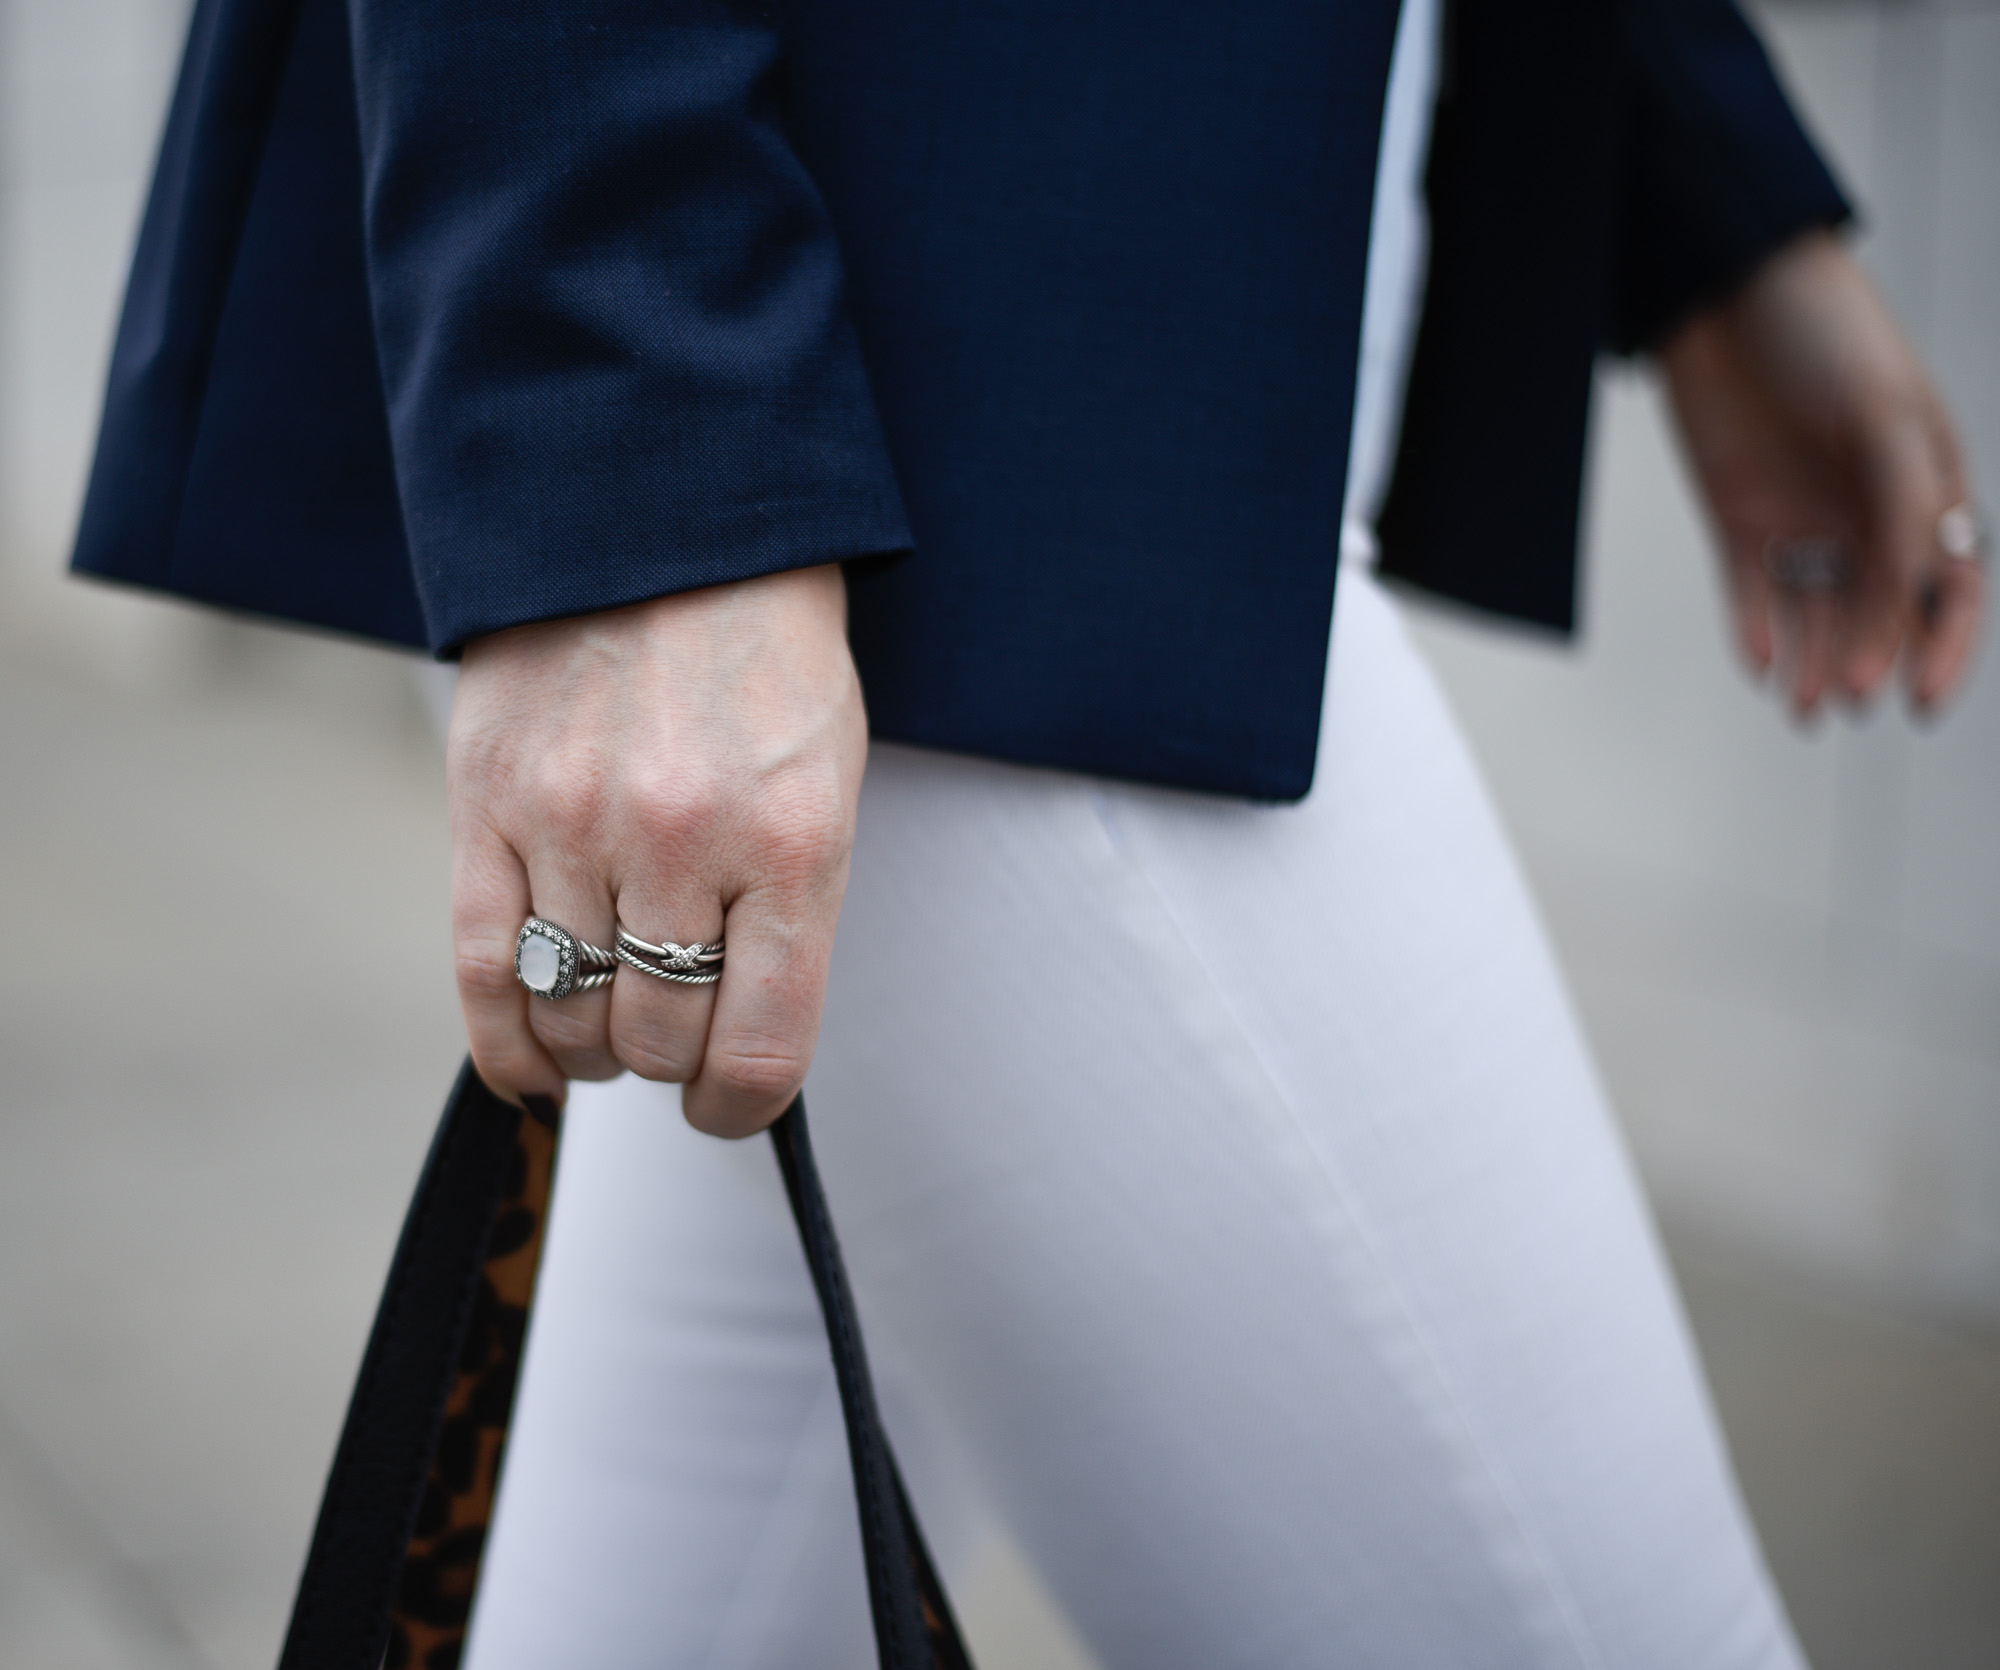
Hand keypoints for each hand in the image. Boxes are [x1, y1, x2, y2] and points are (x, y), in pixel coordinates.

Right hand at [448, 564, 866, 1136]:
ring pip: (572, 1015)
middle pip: (661, 1039)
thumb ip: (793, 908)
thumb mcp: (827, 781)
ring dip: (595, 1049)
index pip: (764, 1047)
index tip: (731, 1106)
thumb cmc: (768, 662)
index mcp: (790, 843)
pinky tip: (531, 1062)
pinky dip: (506, 1043)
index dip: (744, 1107)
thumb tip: (746, 1032)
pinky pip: (482, 969)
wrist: (668, 523)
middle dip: (672, 1062)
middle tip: (674, 1039)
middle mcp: (680, 843)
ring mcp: (573, 824)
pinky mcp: (486, 804)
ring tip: (610, 1031)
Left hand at [1659, 231, 1981, 716]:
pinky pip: (1753, 597)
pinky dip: (1757, 636)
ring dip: (1815, 664)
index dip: (1942, 645)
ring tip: (1807, 707)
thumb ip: (1903, 508)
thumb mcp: (1883, 417)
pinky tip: (1763, 665)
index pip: (1949, 588)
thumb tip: (1911, 595)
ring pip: (1816, 617)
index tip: (1917, 696)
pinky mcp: (1739, 522)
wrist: (1723, 290)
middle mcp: (1869, 514)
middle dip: (1871, 660)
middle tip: (1852, 698)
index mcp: (1928, 487)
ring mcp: (1803, 521)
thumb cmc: (1823, 332)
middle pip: (1882, 613)